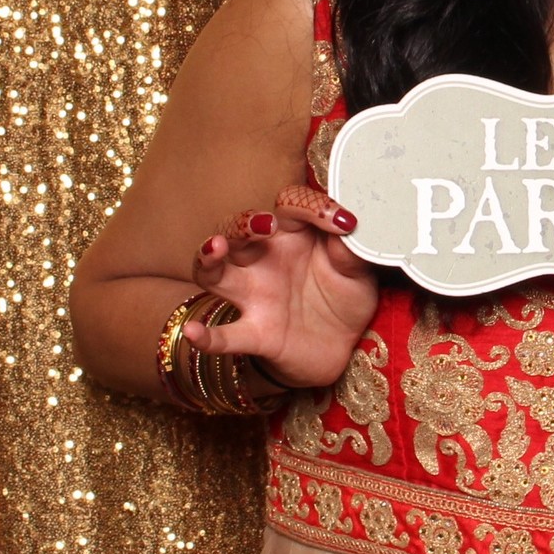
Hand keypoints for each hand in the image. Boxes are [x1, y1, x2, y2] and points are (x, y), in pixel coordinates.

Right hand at [178, 185, 379, 391]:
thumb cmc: (343, 299)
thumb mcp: (358, 271)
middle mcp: (264, 259)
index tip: (343, 222)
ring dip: (209, 257)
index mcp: (293, 236)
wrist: (341, 348)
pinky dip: (206, 336)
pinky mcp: (255, 333)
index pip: (289, 205)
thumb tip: (349, 225)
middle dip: (244, 222)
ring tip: (217, 248)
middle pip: (236, 230)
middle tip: (266, 224)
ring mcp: (254, 296)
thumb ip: (352, 249)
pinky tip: (195, 333)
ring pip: (213, 272)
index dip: (311, 207)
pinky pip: (224, 336)